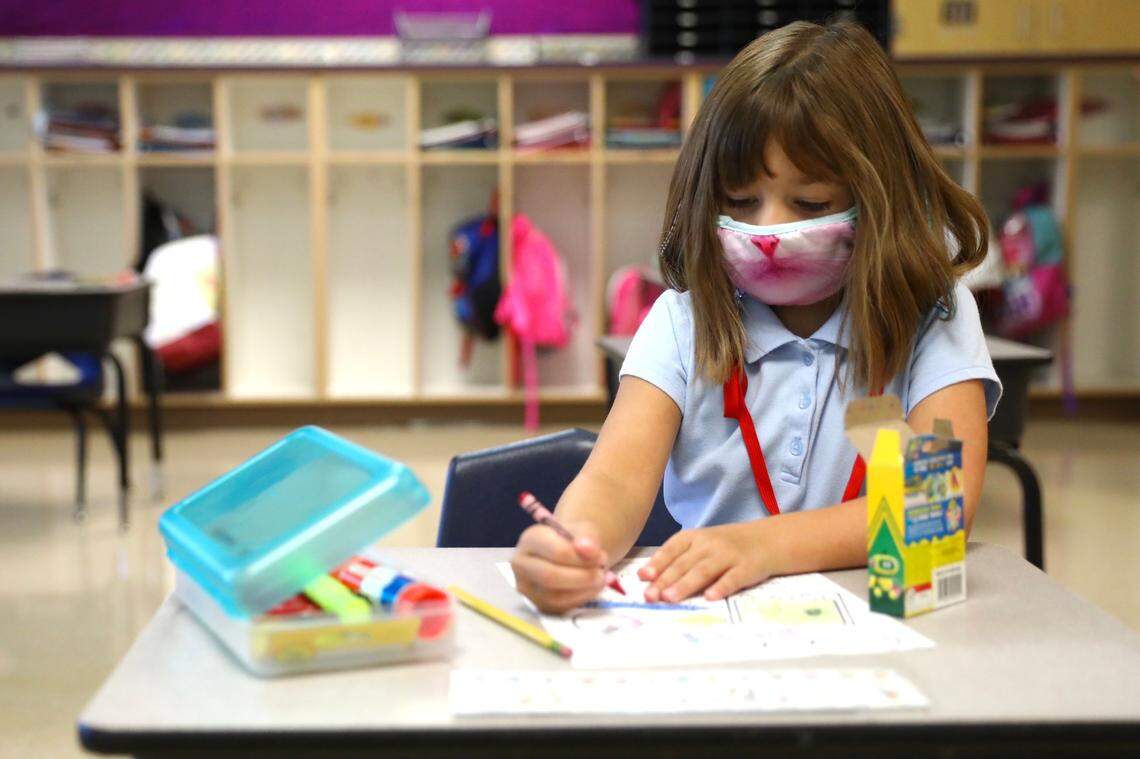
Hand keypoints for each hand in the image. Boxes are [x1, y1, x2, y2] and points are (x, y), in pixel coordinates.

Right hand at [510, 521, 607, 613]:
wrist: (565, 551)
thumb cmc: (572, 539)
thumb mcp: (583, 529)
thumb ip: (587, 537)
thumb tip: (587, 549)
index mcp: (530, 539)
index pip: (555, 552)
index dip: (582, 558)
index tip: (600, 556)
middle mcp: (521, 564)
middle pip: (551, 576)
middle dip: (582, 577)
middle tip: (601, 572)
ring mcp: (526, 587)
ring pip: (555, 595)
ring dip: (584, 589)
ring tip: (600, 578)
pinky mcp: (537, 604)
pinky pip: (560, 607)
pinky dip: (581, 598)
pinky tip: (592, 588)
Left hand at [637, 521, 775, 602]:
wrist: (767, 539)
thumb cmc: (726, 545)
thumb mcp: (702, 544)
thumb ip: (678, 558)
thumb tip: (648, 577)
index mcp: (695, 537)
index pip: (672, 550)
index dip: (657, 563)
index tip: (643, 577)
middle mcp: (709, 544)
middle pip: (684, 563)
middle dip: (665, 580)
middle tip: (650, 595)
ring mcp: (728, 555)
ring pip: (704, 571)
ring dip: (685, 584)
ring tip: (670, 598)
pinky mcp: (747, 567)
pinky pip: (732, 578)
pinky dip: (721, 587)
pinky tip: (710, 597)